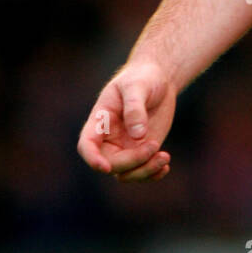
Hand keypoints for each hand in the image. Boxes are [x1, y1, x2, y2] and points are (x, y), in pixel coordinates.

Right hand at [77, 61, 175, 182]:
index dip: (92, 158)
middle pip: (110, 164)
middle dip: (132, 161)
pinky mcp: (141, 151)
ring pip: (126, 174)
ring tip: (165, 156)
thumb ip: (135, 108)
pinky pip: (141, 172)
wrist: (158, 79)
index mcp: (100, 121)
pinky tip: (165, 165)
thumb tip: (138, 136)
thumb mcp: (137, 86)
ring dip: (145, 171)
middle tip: (155, 144)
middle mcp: (108, 139)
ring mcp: (124, 147)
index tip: (105, 167)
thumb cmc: (142, 78)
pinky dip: (153, 174)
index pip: (87, 145)